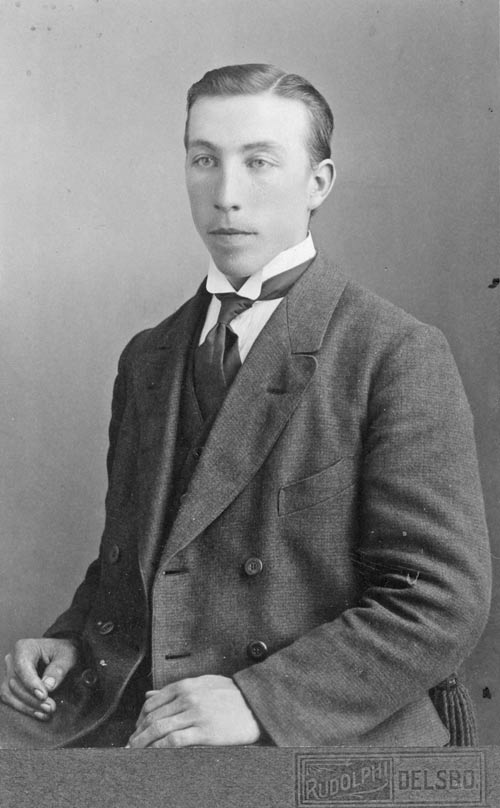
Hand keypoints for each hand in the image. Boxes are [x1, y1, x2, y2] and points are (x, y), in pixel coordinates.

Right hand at [0, 638, 78, 720]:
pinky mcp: (9, 685)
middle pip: (15, 682)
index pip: (22, 667)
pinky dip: (24, 708)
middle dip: (32, 698)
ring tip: (47, 712)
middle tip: (50, 707)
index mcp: (24, 647)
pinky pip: (11, 700)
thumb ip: (58, 669)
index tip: (44, 695)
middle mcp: (12, 659)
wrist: (59, 653)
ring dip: (28, 706)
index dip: (31, 683)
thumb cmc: (62, 652)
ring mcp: (8, 673)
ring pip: (10, 694)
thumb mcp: (67, 656)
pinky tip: (39, 714)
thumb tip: (48, 686)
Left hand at [127, 675, 260, 747]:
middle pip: (153, 717)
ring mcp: (196, 714)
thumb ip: (176, 690)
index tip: (136, 729)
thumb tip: (149, 694)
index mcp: (186, 685)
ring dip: (143, 742)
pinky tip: (153, 754)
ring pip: (159, 729)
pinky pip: (175, 741)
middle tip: (131, 745)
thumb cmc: (231, 694)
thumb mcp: (203, 684)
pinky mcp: (205, 731)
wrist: (256, 703)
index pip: (152, 702)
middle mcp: (188, 698)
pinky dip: (159, 748)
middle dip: (138, 733)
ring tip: (135, 752)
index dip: (139, 718)